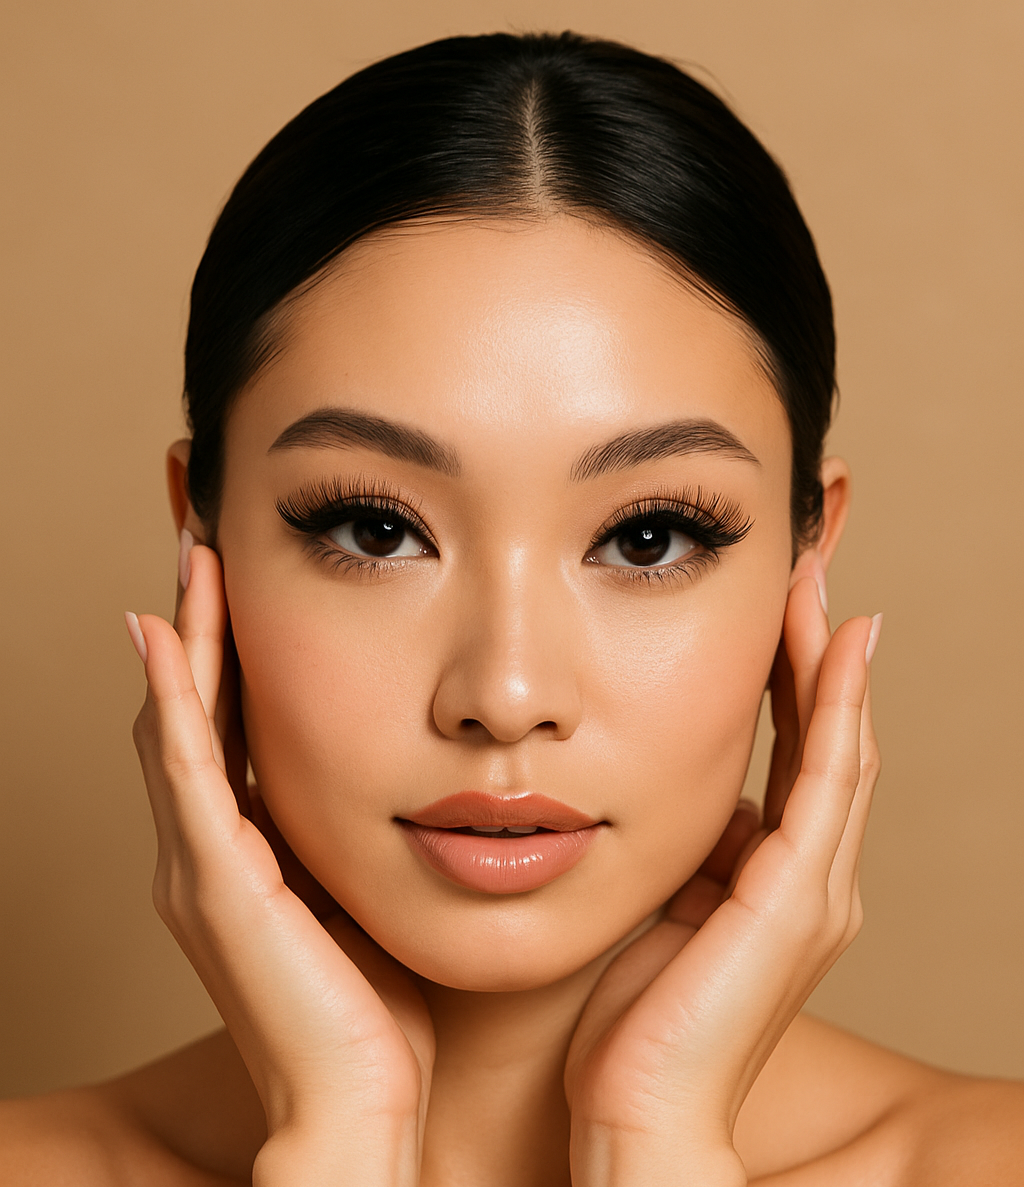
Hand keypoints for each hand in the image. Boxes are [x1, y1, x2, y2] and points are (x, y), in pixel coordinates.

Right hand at [127, 542, 433, 1186]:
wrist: (362, 1106)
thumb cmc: (384, 1009)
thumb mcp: (378, 897)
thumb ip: (378, 836)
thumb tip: (435, 778)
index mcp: (251, 852)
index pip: (234, 724)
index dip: (235, 649)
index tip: (250, 573)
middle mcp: (210, 851)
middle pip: (196, 708)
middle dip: (201, 621)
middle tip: (205, 535)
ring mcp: (203, 865)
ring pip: (181, 723)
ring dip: (187, 636)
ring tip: (193, 556)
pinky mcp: (215, 883)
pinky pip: (187, 770)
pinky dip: (177, 697)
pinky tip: (170, 631)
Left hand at [563, 576, 880, 1186]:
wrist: (635, 1110)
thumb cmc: (624, 1018)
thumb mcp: (651, 907)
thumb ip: (673, 853)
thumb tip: (652, 793)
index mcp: (774, 880)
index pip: (795, 754)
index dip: (791, 679)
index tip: (773, 608)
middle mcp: (812, 879)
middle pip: (829, 738)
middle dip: (817, 652)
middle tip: (806, 569)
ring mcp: (815, 889)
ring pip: (839, 746)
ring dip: (828, 660)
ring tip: (816, 581)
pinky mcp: (799, 899)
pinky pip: (827, 779)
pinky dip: (835, 707)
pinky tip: (834, 643)